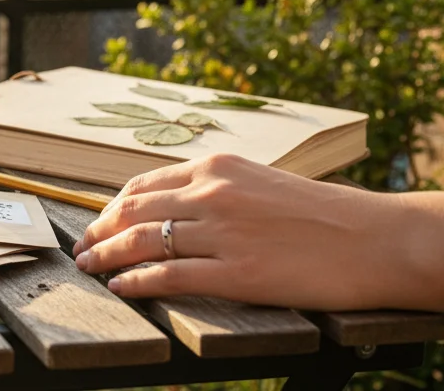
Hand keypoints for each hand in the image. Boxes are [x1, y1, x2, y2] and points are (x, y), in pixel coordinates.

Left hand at [72, 154, 403, 310]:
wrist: (374, 239)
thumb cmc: (321, 214)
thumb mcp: (259, 183)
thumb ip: (215, 189)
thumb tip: (172, 205)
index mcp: (217, 168)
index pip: (143, 184)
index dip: (112, 207)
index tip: (98, 223)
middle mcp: (212, 194)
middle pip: (132, 211)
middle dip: (98, 231)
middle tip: (82, 248)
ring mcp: (222, 233)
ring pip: (141, 242)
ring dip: (106, 257)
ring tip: (89, 268)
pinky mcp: (237, 273)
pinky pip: (168, 276)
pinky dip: (136, 282)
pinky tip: (121, 288)